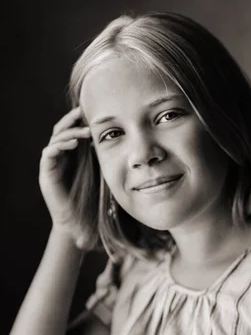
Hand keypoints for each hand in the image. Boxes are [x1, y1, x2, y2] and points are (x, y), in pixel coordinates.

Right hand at [39, 106, 91, 245]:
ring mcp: (51, 163)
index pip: (73, 130)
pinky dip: (60, 145)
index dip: (80, 120)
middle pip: (62, 129)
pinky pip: (49, 153)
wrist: (77, 223)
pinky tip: (73, 143)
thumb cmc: (90, 201)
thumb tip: (120, 142)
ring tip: (86, 131)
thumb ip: (103, 159)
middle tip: (84, 111)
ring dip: (70, 132)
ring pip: (56, 138)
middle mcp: (60, 156)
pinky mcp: (45, 172)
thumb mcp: (100, 175)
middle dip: (72, 119)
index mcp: (72, 155)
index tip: (94, 112)